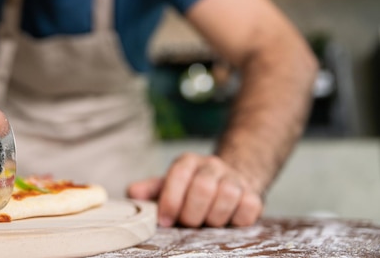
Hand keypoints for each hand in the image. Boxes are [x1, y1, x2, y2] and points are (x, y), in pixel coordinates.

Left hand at [128, 152, 262, 227]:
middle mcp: (212, 166)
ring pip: (228, 195)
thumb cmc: (190, 190)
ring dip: (214, 217)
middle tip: (187, 223)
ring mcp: (235, 178)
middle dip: (192, 213)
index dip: (170, 200)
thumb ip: (151, 190)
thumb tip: (133, 193)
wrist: (225, 183)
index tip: (165, 221)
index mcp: (188, 162)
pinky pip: (249, 207)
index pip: (179, 175)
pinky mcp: (254, 194)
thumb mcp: (168, 187)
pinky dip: (237, 220)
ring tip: (207, 223)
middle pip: (203, 187)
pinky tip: (227, 222)